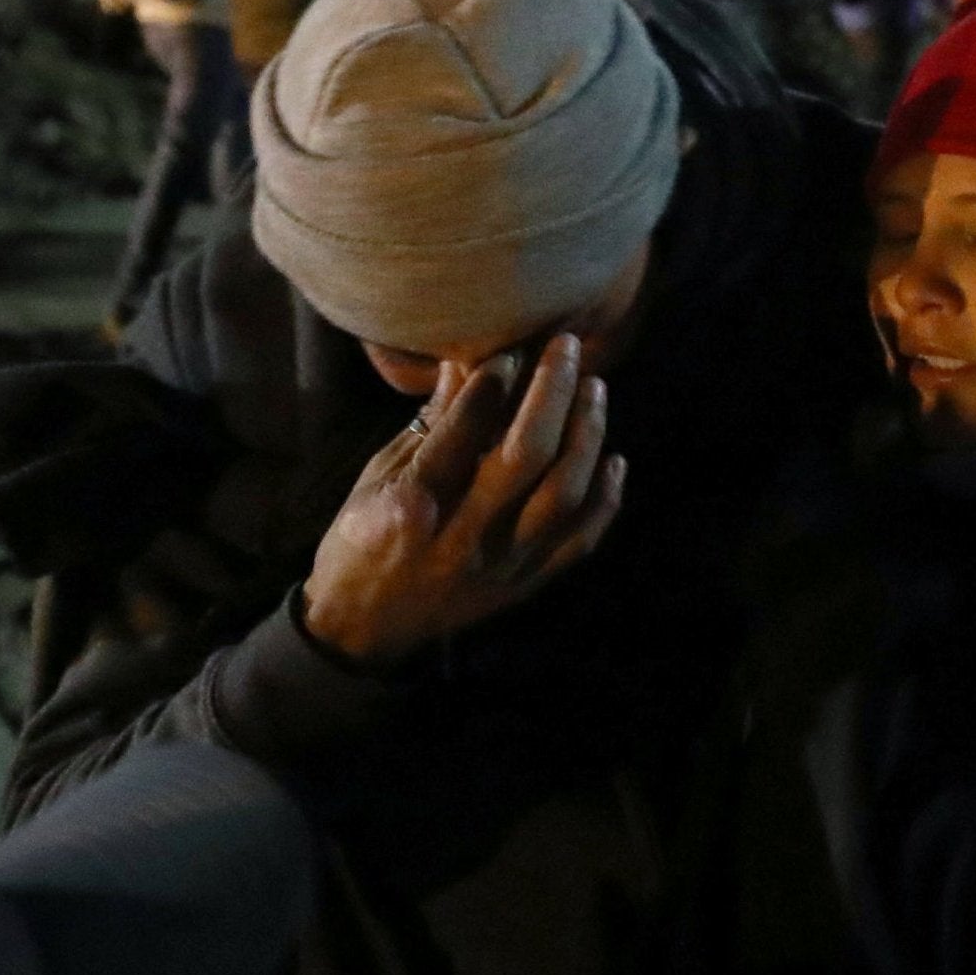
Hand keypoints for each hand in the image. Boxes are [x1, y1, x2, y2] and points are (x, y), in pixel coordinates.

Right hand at [301, 335, 624, 666]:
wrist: (362, 629)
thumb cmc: (362, 538)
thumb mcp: (379, 475)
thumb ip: (431, 424)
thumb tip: (470, 359)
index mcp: (411, 505)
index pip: (463, 431)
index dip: (494, 381)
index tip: (514, 345)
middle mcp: (460, 538)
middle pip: (524, 457)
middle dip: (553, 393)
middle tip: (568, 347)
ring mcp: (499, 566)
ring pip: (562, 496)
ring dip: (586, 436)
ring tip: (594, 389)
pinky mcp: (523, 586)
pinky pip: (579, 543)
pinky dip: (604, 501)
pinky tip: (614, 460)